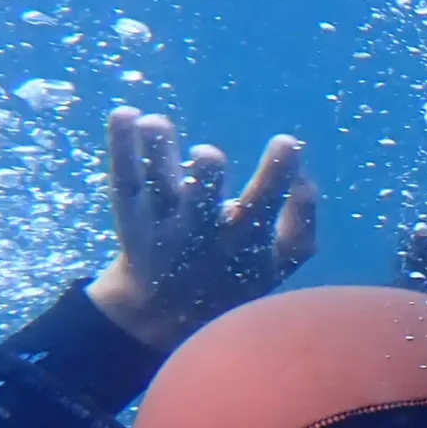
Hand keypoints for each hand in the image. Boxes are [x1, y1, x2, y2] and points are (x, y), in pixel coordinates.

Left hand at [86, 109, 316, 352]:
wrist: (163, 313)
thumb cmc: (233, 279)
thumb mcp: (279, 266)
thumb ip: (301, 223)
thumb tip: (305, 176)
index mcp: (242, 242)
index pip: (265, 207)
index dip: (279, 173)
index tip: (288, 141)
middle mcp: (199, 232)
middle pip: (202, 200)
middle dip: (206, 176)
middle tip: (207, 158)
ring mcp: (161, 221)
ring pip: (157, 183)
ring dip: (156, 151)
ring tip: (154, 124)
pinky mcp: (130, 213)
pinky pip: (124, 177)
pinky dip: (121, 145)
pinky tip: (124, 114)